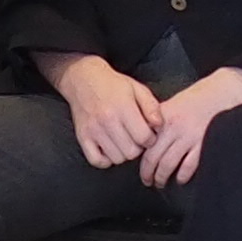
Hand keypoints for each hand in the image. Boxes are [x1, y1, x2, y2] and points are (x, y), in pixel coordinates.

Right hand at [52, 55, 163, 169]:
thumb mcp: (137, 89)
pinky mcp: (82, 137)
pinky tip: (110, 148)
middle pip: (131, 152)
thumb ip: (152, 107)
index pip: (144, 138)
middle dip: (138, 147)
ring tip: (123, 141)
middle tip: (135, 137)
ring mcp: (93, 130)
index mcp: (123, 107)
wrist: (83, 79)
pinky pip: (97, 161)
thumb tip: (159, 126)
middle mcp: (107, 120)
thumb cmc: (113, 84)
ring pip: (117, 158)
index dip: (151, 139)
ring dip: (123, 153)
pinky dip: (106, 160)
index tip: (148, 134)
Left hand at [136, 66, 241, 189]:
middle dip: (148, 173)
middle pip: (154, 157)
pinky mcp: (204, 144)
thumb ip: (160, 120)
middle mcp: (175, 127)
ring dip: (162, 177)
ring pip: (168, 165)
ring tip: (161, 182)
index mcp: (164, 117)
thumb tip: (147, 137)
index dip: (141, 159)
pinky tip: (180, 178)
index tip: (141, 167)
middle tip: (148, 181)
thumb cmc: (201, 97)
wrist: (226, 91)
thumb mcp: (175, 103)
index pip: (145, 143)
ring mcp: (190, 137)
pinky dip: (182, 176)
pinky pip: (188, 166)